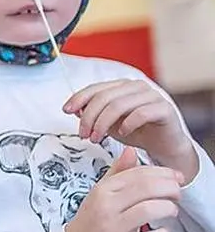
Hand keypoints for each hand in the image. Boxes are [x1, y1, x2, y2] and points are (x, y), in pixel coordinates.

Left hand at [65, 80, 196, 182]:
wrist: (163, 144)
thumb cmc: (136, 132)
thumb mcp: (108, 124)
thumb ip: (93, 114)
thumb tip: (75, 110)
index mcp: (122, 87)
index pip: (95, 88)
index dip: (79, 98)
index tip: (67, 110)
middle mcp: (136, 87)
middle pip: (104, 97)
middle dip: (89, 117)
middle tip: (84, 134)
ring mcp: (152, 96)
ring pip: (118, 105)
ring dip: (103, 124)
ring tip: (97, 138)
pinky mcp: (164, 109)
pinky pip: (140, 114)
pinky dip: (126, 125)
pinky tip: (122, 133)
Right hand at [65, 148, 180, 231]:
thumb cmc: (91, 220)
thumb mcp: (100, 192)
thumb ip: (117, 172)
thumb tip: (130, 151)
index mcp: (103, 190)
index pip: (138, 173)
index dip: (163, 173)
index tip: (175, 177)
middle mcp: (107, 206)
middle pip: (147, 188)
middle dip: (170, 188)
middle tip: (177, 193)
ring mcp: (113, 228)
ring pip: (150, 209)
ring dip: (169, 208)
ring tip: (171, 210)